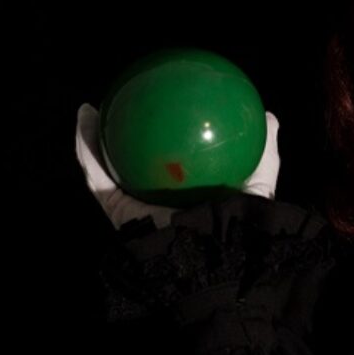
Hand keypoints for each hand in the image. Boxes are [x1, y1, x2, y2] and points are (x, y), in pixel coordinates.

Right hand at [75, 103, 281, 229]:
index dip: (165, 139)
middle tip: (120, 105)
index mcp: (190, 196)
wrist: (221, 249)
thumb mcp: (261, 177)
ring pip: (107, 169)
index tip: (161, 108)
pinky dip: (86, 148)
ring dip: (93, 138)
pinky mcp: (120, 214)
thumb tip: (267, 116)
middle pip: (136, 165)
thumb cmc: (244, 218)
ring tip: (89, 109)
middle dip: (124, 138)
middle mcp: (160, 202)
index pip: (175, 164)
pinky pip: (97, 178)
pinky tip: (85, 119)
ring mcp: (137, 208)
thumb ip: (264, 148)